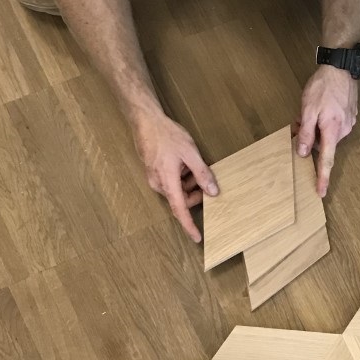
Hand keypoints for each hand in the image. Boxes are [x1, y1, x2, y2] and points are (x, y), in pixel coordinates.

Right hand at [133, 110, 217, 241]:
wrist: (146, 122)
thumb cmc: (167, 136)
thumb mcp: (191, 153)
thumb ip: (202, 174)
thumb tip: (213, 191)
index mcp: (168, 182)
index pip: (180, 210)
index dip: (189, 225)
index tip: (197, 237)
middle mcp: (159, 184)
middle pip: (180, 200)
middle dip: (194, 195)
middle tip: (206, 183)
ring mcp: (155, 179)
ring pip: (176, 190)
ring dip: (188, 184)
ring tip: (193, 166)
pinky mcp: (154, 173)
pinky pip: (171, 182)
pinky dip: (181, 177)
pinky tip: (185, 163)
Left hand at [297, 65, 357, 196]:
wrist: (341, 67)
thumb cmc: (323, 86)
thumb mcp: (308, 109)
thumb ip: (306, 133)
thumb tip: (305, 153)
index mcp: (332, 130)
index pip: (327, 160)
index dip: (323, 177)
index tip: (321, 191)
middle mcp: (343, 130)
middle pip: (324, 145)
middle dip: (311, 140)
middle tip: (299, 124)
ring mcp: (349, 123)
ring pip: (328, 135)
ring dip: (317, 129)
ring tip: (309, 112)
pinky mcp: (350, 116)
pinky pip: (334, 126)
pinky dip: (324, 122)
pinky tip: (320, 108)